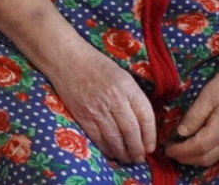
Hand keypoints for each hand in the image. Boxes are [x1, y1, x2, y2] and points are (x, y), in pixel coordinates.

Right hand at [47, 45, 156, 165]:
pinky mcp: (83, 116)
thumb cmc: (97, 66)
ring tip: (127, 159)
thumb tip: (142, 123)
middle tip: (139, 158)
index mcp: (128, 87)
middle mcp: (114, 99)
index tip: (150, 147)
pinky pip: (98, 138)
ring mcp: (97, 109)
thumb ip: (132, 97)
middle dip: (137, 149)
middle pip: (131, 131)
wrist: (68, 60)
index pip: (145, 116)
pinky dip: (106, 149)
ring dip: (123, 153)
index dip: (150, 135)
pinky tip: (111, 153)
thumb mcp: (122, 76)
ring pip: (115, 138)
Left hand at [163, 66, 218, 166]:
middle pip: (205, 158)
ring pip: (211, 159)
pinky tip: (192, 148)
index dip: (182, 150)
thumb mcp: (206, 97)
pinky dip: (202, 155)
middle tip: (169, 151)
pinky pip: (217, 155)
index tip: (167, 148)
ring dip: (193, 159)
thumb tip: (180, 133)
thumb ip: (193, 117)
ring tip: (178, 151)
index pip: (199, 146)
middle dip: (185, 158)